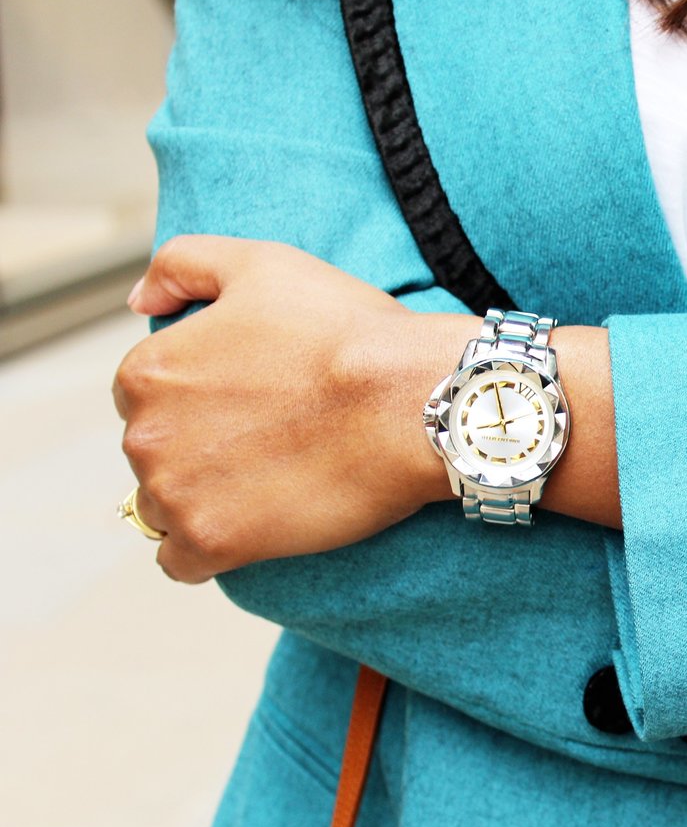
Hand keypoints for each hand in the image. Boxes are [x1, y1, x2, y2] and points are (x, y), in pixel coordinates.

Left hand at [113, 236, 477, 582]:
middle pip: (154, 452)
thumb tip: (138, 299)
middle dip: (200, 447)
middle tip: (272, 437)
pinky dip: (207, 550)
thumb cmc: (347, 331)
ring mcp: (175, 495)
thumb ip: (182, 265)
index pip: (145, 395)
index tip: (253, 400)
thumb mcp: (262, 264)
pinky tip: (253, 526)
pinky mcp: (213, 543)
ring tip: (270, 480)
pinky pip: (181, 563)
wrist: (409, 400)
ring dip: (204, 498)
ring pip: (165, 507)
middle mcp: (144, 435)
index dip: (201, 396)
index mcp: (147, 370)